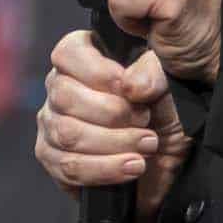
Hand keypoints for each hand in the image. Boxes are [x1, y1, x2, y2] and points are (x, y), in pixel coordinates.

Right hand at [34, 30, 195, 222]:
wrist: (170, 156)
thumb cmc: (166, 109)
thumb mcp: (169, 83)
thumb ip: (153, 73)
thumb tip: (129, 85)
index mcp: (82, 56)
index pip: (68, 54)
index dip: (98, 73)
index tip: (128, 89)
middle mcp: (60, 86)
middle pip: (64, 97)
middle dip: (111, 114)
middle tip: (145, 121)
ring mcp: (52, 123)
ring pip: (66, 133)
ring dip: (112, 144)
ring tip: (146, 146)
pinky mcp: (54, 159)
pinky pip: (68, 167)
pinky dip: (104, 169)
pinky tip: (130, 168)